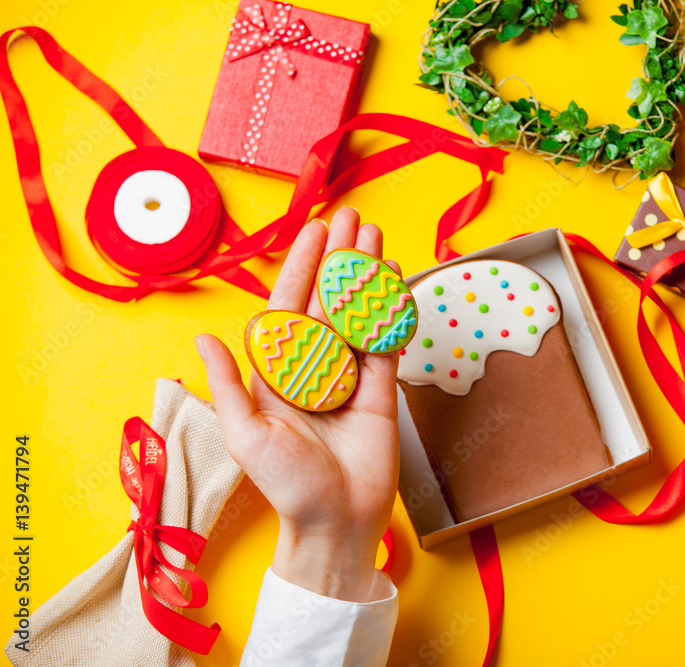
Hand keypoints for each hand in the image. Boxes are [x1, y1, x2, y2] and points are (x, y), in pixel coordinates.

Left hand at [195, 207, 399, 601]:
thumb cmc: (286, 484)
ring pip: (358, 312)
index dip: (301, 266)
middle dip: (339, 256)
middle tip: (352, 216)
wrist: (337, 520)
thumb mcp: (247, 434)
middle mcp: (315, 365)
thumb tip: (204, 339)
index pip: (289, 306)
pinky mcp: (381, 389)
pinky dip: (391, 308)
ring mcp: (351, 375)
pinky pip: (386, 341)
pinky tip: (395, 278)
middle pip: (327, 299)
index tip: (314, 230)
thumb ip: (229, 384)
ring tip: (375, 234)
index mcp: (279, 371)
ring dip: (367, 273)